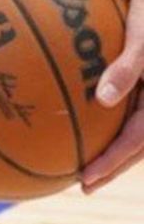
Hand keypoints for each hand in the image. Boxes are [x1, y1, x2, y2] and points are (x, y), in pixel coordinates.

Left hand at [81, 0, 143, 192]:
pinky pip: (131, 113)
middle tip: (84, 184)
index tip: (86, 180)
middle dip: (112, 167)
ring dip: (115, 152)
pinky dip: (113, 126)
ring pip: (136, 133)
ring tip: (88, 166)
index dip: (111, 163)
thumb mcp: (142, 38)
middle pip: (137, 146)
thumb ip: (127, 68)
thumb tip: (102, 99)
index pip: (135, 141)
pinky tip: (92, 124)